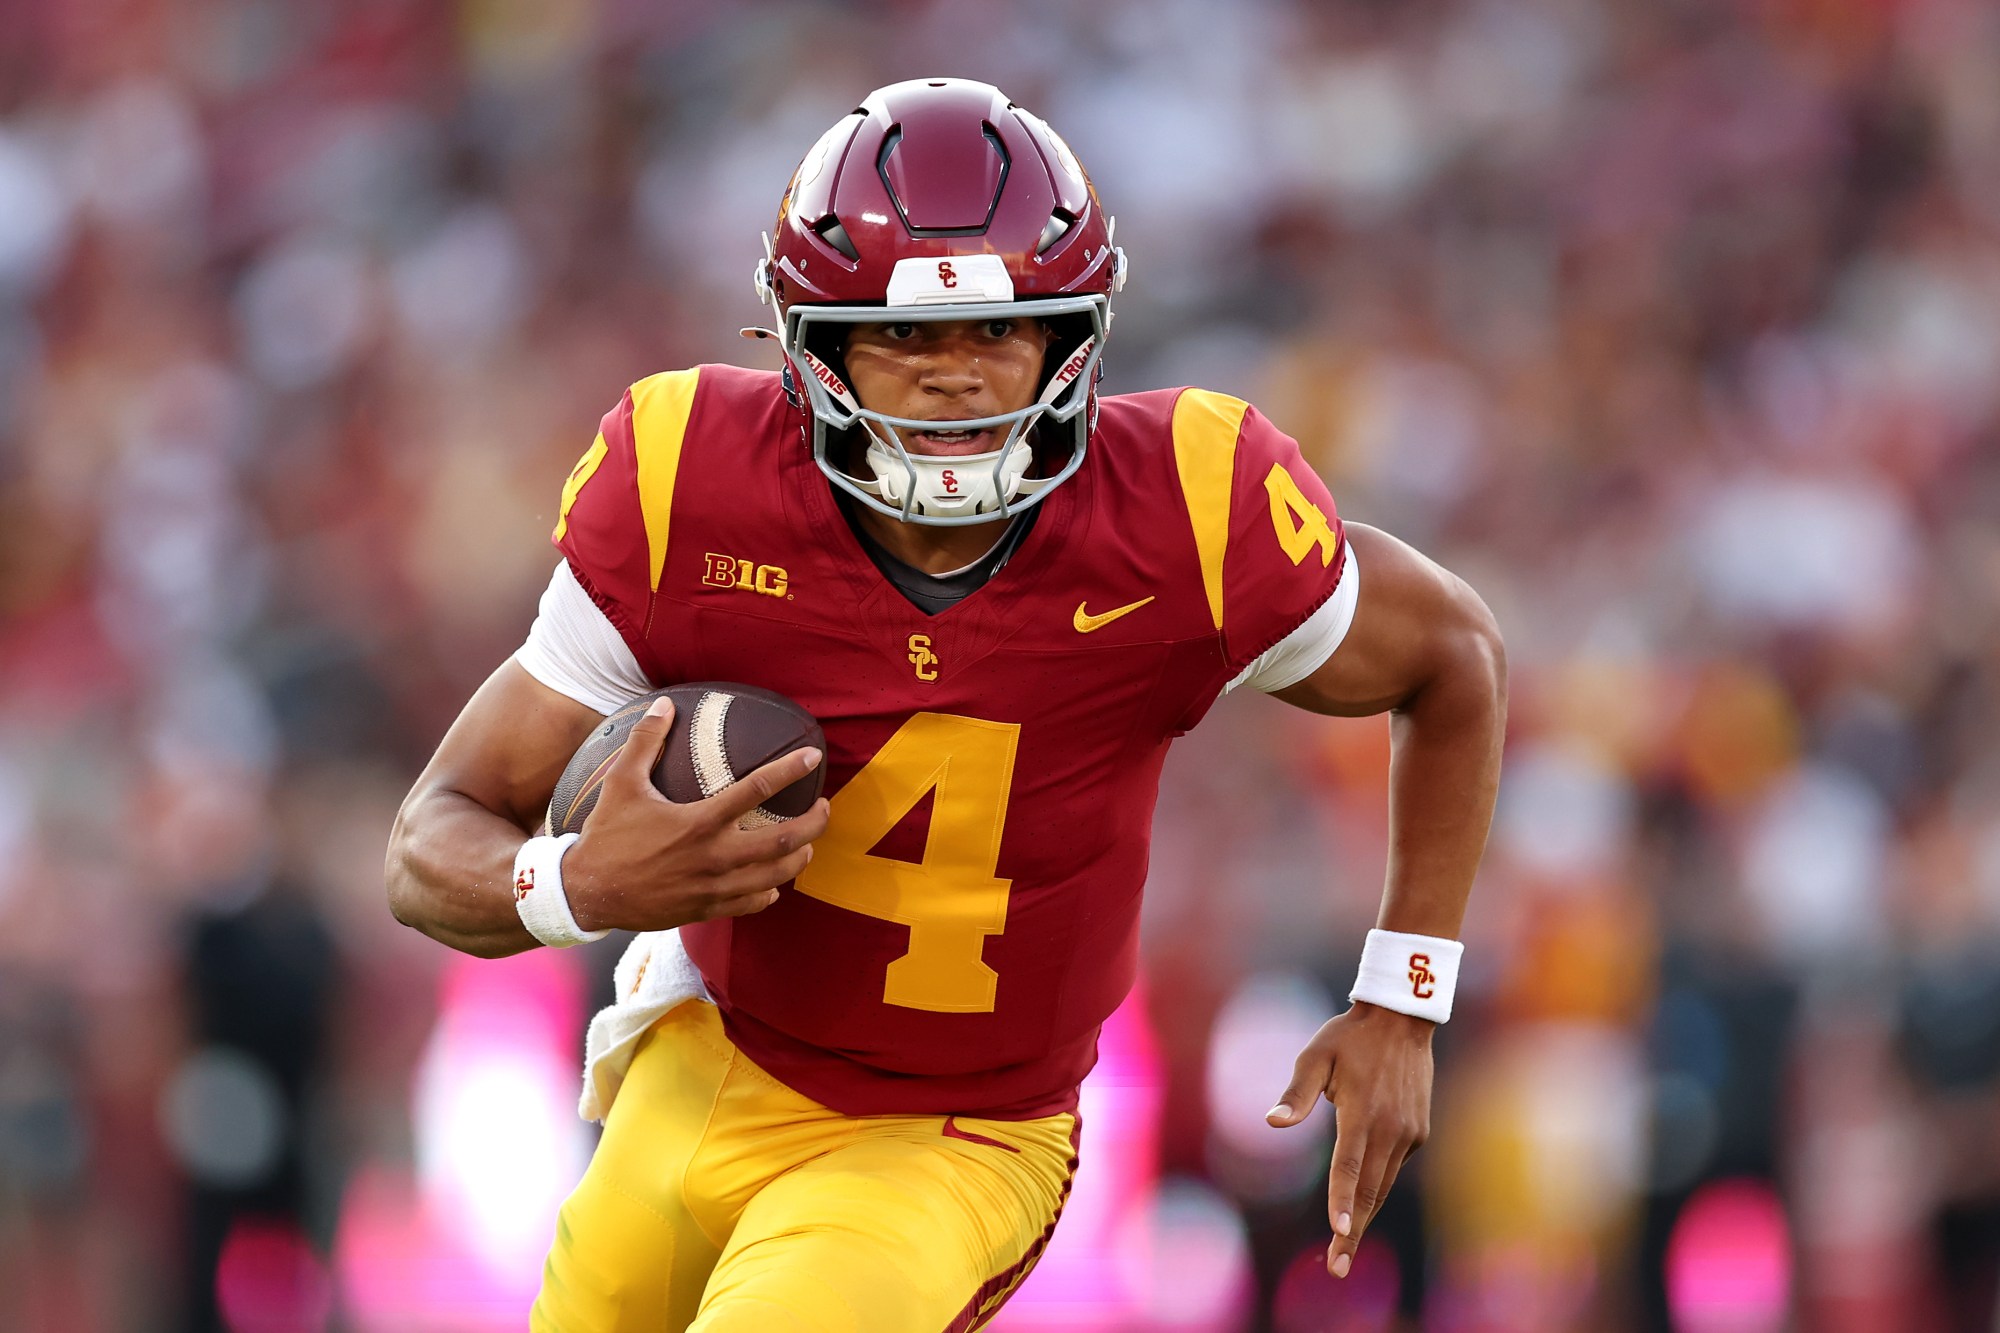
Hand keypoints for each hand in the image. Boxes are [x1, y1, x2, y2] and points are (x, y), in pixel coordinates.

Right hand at [562, 697, 830, 931]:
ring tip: (806, 844)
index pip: (757, 789)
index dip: (789, 769)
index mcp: (699, 822)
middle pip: (784, 841)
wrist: (587, 892)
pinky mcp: (706, 910)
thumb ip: (645, 741)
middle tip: (824, 808)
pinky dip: (769, 892)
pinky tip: (773, 883)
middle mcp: (714, 857)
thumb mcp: (621, 783)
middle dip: (814, 823)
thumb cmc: (606, 835)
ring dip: (799, 857)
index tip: (812, 756)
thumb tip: (663, 704)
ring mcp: (713, 888)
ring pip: (776, 876)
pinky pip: (752, 903)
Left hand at [1266, 1001, 1433, 1277]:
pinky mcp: (1418, 1132)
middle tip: (1337, 1268)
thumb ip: (1296, 1094)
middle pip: (1368, 1190)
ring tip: (1344, 1250)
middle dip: (1351, 1232)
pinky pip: (1393, 1166)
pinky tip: (1361, 1199)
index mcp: (1361, 1113)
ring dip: (1364, 1216)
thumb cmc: (1349, 1037)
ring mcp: (1408, 1133)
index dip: (1342, 1202)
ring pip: (1383, 1184)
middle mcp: (1389, 1129)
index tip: (1338, 1235)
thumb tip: (1271, 1122)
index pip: (1349, 1167)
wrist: (1402, 1019)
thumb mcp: (1315, 1056)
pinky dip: (1377, 1186)